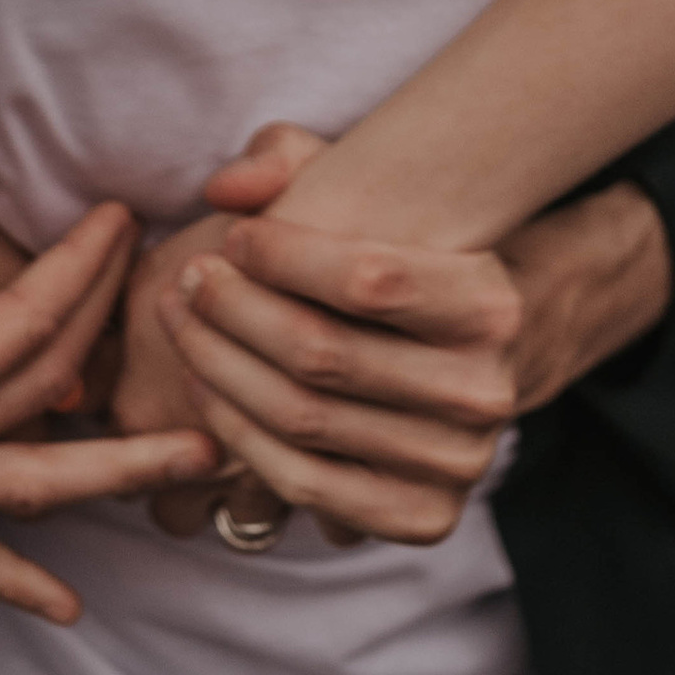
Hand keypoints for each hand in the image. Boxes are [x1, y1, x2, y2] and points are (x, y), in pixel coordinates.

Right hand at [0, 102, 218, 619]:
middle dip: (113, 337)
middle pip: (45, 394)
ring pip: (30, 489)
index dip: (81, 267)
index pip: (26, 324)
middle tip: (178, 297)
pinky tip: (63, 606)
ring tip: (195, 464)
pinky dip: (13, 577)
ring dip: (112, 476)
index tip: (123, 219)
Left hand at [146, 141, 673, 548]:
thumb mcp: (372, 198)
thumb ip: (290, 158)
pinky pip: (304, 482)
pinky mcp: (423, 517)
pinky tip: (205, 386)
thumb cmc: (399, 267)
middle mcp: (484, 390)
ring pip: (303, 419)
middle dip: (234, 312)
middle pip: (323, 353)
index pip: (369, 278)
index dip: (282, 256)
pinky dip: (240, 434)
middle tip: (188, 280)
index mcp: (492, 303)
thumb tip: (227, 188)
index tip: (233, 236)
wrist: (462, 359)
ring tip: (183, 326)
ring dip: (220, 368)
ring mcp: (457, 462)